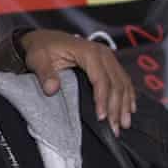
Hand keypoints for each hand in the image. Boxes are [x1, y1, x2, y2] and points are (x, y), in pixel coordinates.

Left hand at [20, 30, 135, 135]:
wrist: (44, 39)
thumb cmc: (41, 49)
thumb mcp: (38, 59)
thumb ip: (45, 74)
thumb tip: (51, 89)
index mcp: (88, 52)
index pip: (101, 79)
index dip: (102, 99)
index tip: (101, 117)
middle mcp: (102, 53)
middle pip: (115, 83)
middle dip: (116, 107)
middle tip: (114, 128)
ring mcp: (108, 57)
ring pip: (122, 83)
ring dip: (124, 104)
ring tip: (123, 124)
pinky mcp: (108, 62)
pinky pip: (123, 79)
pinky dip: (128, 95)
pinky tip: (129, 109)